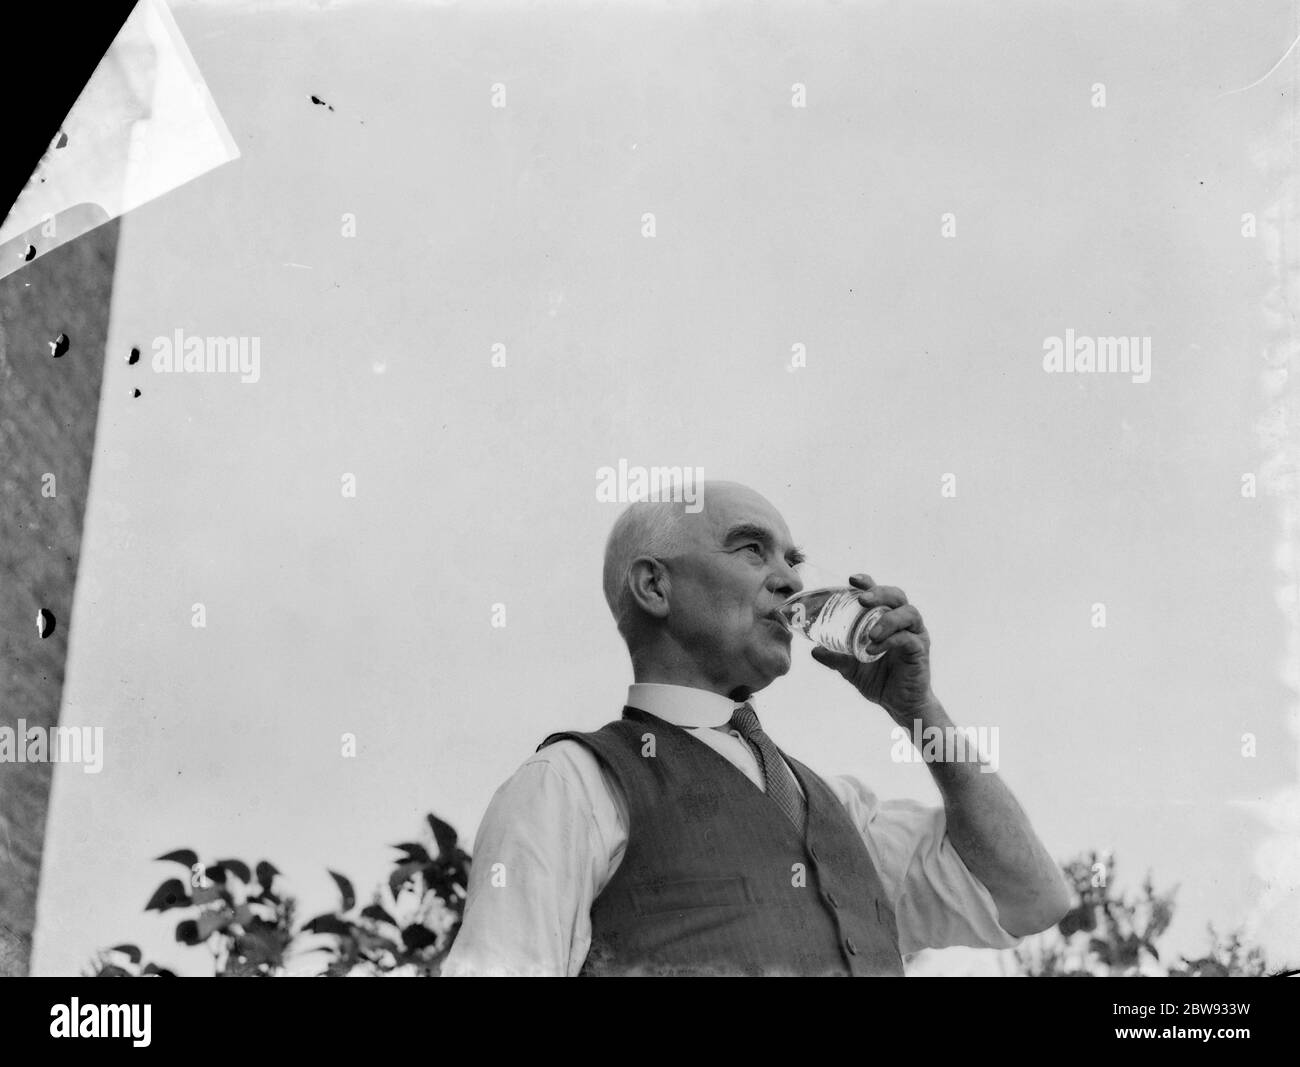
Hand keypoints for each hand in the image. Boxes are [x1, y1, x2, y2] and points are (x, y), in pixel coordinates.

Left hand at [810, 574, 936, 722]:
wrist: (900, 705)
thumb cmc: (879, 680)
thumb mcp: (851, 668)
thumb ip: (835, 657)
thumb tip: (813, 649)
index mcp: (887, 619)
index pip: (880, 593)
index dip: (868, 583)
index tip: (851, 580)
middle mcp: (904, 622)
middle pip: (897, 595)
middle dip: (879, 593)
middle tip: (862, 600)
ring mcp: (915, 635)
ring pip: (908, 613)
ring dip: (888, 619)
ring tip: (870, 634)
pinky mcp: (920, 651)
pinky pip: (909, 638)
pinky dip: (891, 640)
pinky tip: (874, 649)